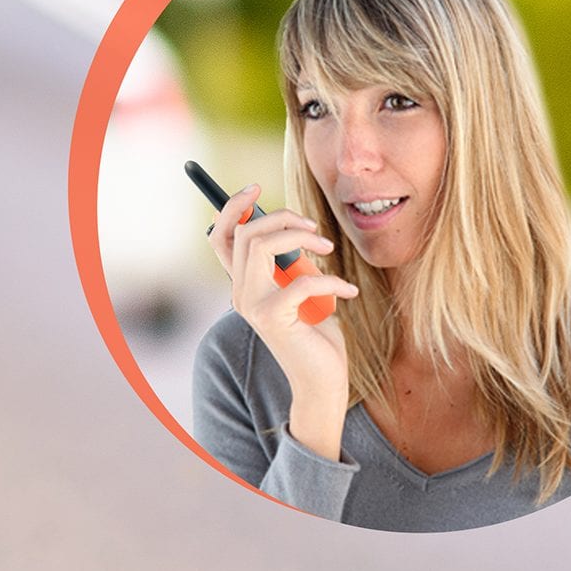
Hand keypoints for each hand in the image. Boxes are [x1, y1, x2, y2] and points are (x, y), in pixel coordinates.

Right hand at [209, 183, 359, 459]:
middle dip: (281, 217)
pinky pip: (300, 280)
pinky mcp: (273, 318)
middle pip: (245, 233)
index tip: (255, 188)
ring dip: (301, 238)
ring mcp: (252, 305)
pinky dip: (331, 279)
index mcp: (242, 284)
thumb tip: (294, 229)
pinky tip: (349, 290)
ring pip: (261, 246)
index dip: (233, 208)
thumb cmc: (316, 335)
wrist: (322, 382)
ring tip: (329, 248)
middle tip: (313, 225)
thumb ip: (289, 265)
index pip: (221, 237)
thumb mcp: (300, 290)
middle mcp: (239, 293)